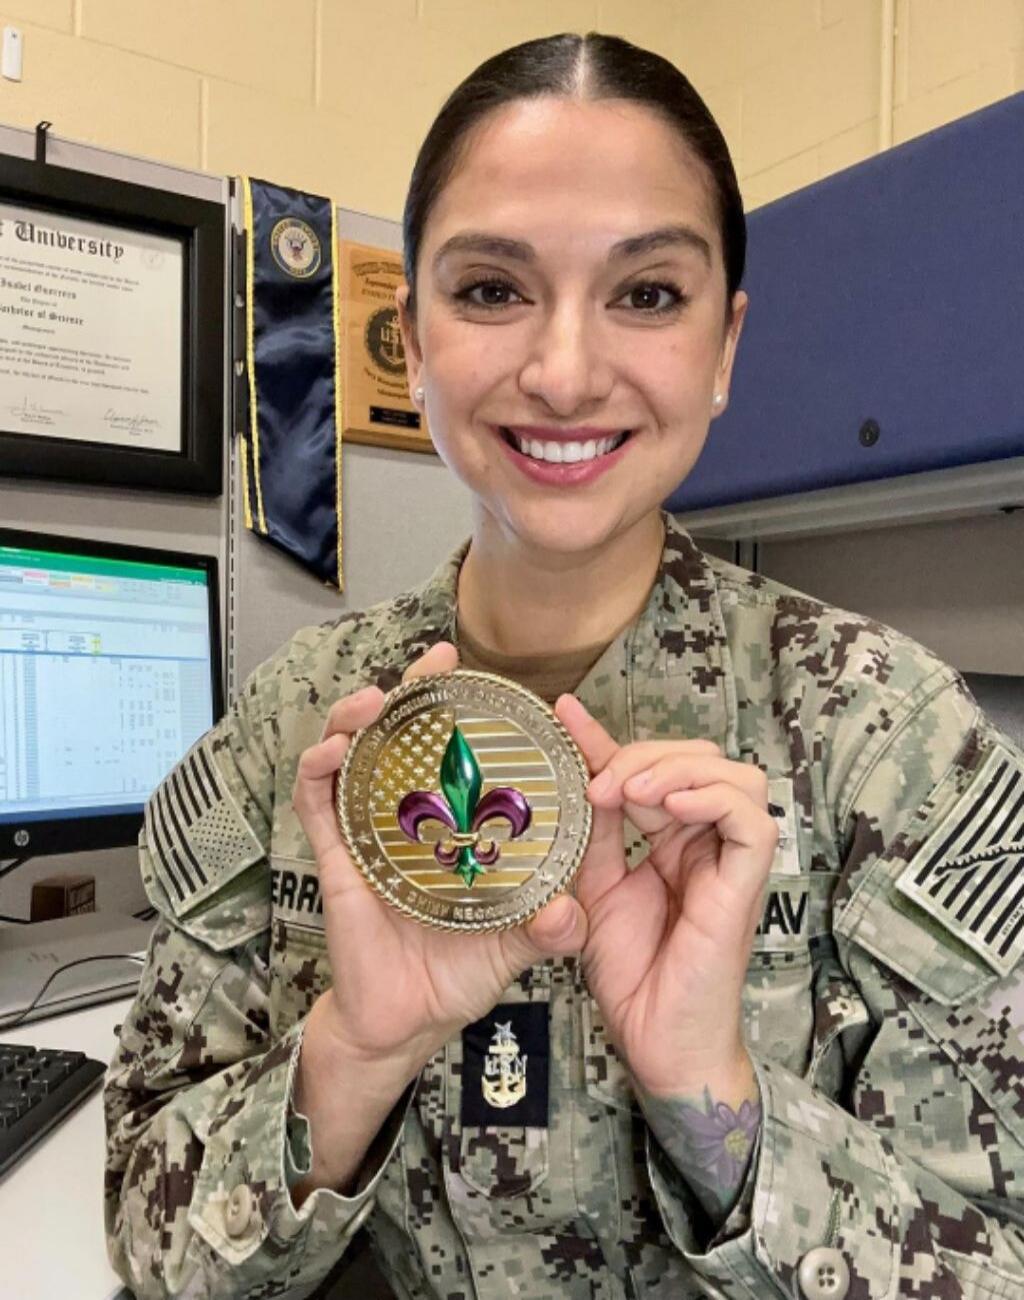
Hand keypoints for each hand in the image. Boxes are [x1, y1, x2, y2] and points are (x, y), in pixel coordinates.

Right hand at [291, 642, 587, 1078]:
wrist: (405, 1024)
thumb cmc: (461, 974)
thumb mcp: (520, 945)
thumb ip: (551, 929)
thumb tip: (567, 914)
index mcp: (460, 827)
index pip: (468, 753)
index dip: (481, 712)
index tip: (498, 683)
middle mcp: (414, 819)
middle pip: (411, 736)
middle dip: (419, 690)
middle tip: (438, 660)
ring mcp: (372, 834)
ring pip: (358, 755)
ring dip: (360, 719)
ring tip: (376, 699)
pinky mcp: (338, 858)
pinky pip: (319, 805)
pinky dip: (320, 770)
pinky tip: (334, 751)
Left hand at [555, 694, 776, 1099]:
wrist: (654, 1040)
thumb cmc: (630, 971)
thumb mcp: (592, 885)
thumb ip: (592, 830)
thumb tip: (577, 772)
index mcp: (670, 836)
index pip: (652, 765)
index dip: (609, 735)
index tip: (562, 712)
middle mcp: (705, 840)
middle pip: (700, 758)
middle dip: (646, 753)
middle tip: (600, 780)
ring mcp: (730, 861)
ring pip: (736, 777)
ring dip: (679, 770)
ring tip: (631, 791)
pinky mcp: (746, 885)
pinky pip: (753, 824)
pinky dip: (713, 801)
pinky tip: (668, 807)